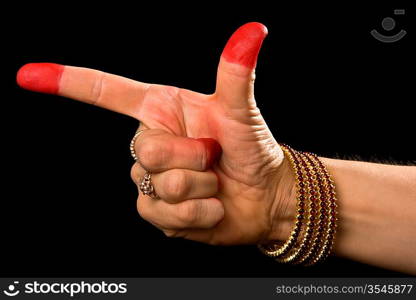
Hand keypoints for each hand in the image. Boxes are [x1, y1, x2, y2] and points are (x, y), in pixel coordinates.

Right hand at [17, 22, 294, 245]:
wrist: (264, 197)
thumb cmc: (252, 148)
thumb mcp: (241, 111)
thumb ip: (236, 74)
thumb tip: (251, 32)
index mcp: (162, 110)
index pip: (107, 92)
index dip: (69, 81)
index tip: (28, 75)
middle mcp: (152, 142)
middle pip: (145, 151)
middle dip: (190, 157)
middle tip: (213, 156)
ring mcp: (152, 179)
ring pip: (156, 184)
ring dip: (197, 187)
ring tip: (214, 182)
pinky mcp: (158, 210)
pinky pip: (164, 214)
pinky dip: (197, 213)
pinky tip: (210, 206)